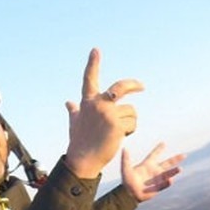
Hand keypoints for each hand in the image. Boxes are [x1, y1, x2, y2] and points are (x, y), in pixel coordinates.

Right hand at [63, 49, 142, 178]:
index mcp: (88, 101)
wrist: (83, 159)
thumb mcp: (75, 122)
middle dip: (134, 85)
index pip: (90, 78)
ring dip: (129, 123)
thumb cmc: (79, 141)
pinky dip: (130, 131)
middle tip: (142, 87)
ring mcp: (108, 113)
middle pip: (121, 87)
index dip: (93, 63)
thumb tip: (67, 103)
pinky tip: (118, 138)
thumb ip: (74, 110)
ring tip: (115, 133)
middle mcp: (98, 104)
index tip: (96, 50)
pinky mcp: (117, 124)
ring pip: (132, 112)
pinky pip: (133, 123)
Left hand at [121, 142, 183, 200]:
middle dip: (175, 159)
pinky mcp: (157, 188)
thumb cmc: (127, 181)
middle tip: (184, 155)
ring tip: (180, 169)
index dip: (159, 149)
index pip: (154, 155)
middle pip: (167, 163)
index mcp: (147, 165)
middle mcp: (154, 171)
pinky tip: (171, 180)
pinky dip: (167, 182)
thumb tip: (124, 148)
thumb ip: (126, 159)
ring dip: (174, 172)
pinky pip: (164, 184)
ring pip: (168, 174)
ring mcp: (156, 179)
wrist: (129, 194)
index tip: (163, 143)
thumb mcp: (125, 169)